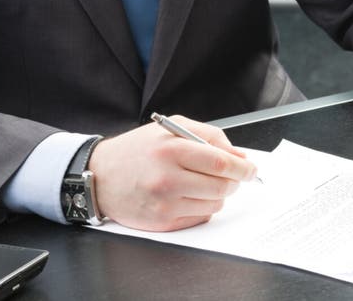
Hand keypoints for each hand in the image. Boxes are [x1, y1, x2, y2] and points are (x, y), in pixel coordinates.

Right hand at [88, 115, 256, 230]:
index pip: (220, 163)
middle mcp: (168, 177)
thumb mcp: (170, 128)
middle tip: (234, 176)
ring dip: (219, 194)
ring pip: (214, 204)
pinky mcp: (163, 222)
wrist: (101, 176)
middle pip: (221, 186)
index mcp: (171, 149)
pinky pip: (199, 217)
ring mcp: (165, 203)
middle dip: (234, 182)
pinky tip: (190, 195)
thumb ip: (208, 136)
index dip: (242, 167)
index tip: (251, 168)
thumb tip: (239, 155)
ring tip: (205, 183)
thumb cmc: (137, 150)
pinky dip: (203, 207)